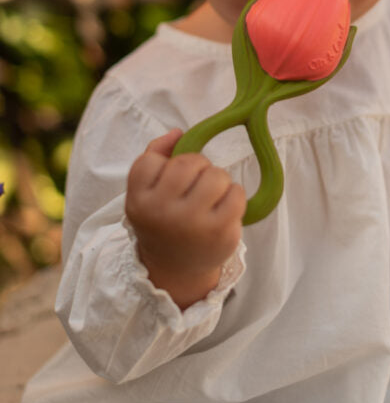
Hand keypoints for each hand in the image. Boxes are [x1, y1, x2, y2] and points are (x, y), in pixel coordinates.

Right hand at [125, 128, 245, 308]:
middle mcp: (163, 213)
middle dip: (198, 167)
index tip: (169, 182)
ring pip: (216, 175)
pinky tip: (224, 208)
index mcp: (139, 201)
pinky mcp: (220, 233)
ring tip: (211, 196)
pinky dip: (235, 195)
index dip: (165, 164)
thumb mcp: (146, 193)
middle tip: (196, 185)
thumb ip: (156, 155)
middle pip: (188, 163)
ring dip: (218, 179)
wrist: (176, 270)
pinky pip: (237, 193)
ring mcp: (192, 225)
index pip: (151, 160)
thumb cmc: (164, 221)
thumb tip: (177, 132)